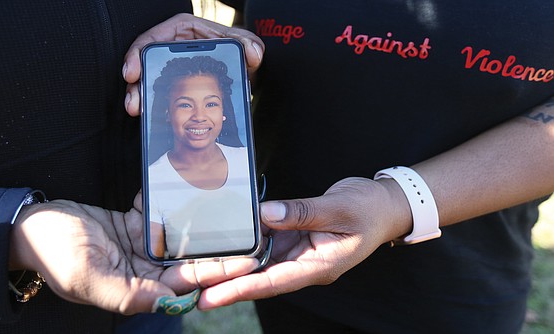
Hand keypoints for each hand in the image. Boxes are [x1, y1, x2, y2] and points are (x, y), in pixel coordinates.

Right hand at [9, 193, 258, 314]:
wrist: (30, 227)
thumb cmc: (55, 254)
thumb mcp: (88, 279)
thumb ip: (130, 295)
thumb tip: (170, 304)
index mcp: (138, 290)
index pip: (187, 284)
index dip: (219, 274)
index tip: (249, 262)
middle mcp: (144, 271)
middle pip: (192, 262)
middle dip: (223, 252)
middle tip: (256, 237)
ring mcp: (139, 247)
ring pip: (182, 239)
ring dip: (207, 230)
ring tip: (236, 215)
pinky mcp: (133, 225)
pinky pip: (162, 216)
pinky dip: (180, 207)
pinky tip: (201, 194)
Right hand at [122, 13, 263, 115]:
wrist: (233, 67)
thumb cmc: (230, 49)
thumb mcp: (238, 43)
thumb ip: (247, 44)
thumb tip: (252, 54)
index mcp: (181, 31)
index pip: (152, 39)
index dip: (137, 55)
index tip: (131, 72)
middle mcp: (168, 48)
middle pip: (142, 63)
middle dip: (135, 83)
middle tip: (134, 102)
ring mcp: (165, 67)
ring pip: (144, 80)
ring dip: (138, 96)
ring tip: (137, 111)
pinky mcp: (166, 83)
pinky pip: (153, 93)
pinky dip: (149, 104)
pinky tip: (146, 115)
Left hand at [196, 177, 412, 309]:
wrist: (384, 203)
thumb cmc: (369, 209)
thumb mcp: (339, 208)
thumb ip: (302, 212)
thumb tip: (265, 215)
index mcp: (320, 267)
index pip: (272, 283)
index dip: (239, 290)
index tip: (210, 298)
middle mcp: (305, 264)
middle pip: (259, 277)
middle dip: (226, 283)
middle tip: (191, 289)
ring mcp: (298, 251)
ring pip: (259, 261)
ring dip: (232, 265)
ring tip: (197, 268)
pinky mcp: (294, 237)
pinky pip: (266, 241)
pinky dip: (246, 241)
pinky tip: (224, 239)